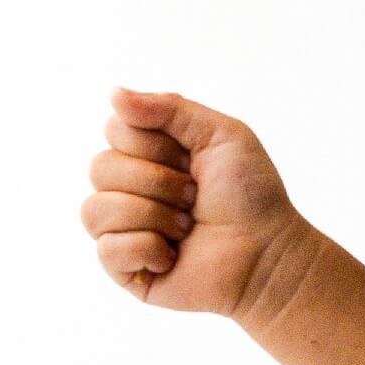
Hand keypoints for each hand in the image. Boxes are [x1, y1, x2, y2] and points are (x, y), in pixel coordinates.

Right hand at [81, 86, 305, 317]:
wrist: (268, 254)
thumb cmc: (251, 195)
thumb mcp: (221, 134)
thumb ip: (170, 108)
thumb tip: (114, 94)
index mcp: (148, 154)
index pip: (115, 130)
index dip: (155, 145)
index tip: (192, 162)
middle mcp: (129, 188)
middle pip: (100, 167)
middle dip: (158, 182)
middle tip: (195, 197)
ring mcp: (123, 229)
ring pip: (96, 208)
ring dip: (154, 216)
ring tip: (187, 227)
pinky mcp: (124, 269)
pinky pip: (107, 250)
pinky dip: (147, 249)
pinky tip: (173, 256)